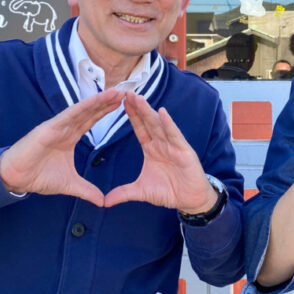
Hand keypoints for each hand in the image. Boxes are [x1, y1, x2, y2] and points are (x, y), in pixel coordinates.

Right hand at [0, 90, 124, 206]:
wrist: (15, 178)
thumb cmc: (38, 177)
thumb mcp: (70, 185)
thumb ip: (87, 191)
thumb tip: (102, 201)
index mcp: (69, 137)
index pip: (91, 121)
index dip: (105, 112)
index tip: (122, 104)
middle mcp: (64, 128)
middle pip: (89, 112)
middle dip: (106, 102)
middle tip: (124, 91)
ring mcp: (56, 126)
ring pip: (81, 110)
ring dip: (98, 100)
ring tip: (115, 92)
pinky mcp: (48, 128)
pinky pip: (69, 115)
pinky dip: (83, 107)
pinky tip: (96, 100)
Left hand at [104, 92, 216, 213]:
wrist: (190, 200)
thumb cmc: (169, 191)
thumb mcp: (142, 191)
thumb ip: (123, 193)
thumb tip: (104, 202)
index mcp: (152, 148)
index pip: (140, 128)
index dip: (131, 116)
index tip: (120, 102)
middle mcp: (162, 143)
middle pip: (148, 122)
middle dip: (137, 107)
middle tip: (126, 92)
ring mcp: (174, 145)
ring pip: (159, 125)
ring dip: (149, 111)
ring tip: (139, 98)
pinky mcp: (184, 151)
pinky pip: (175, 135)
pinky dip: (169, 124)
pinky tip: (162, 113)